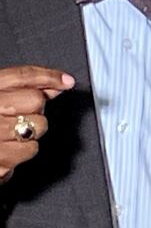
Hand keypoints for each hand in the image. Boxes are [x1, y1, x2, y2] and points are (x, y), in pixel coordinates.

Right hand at [0, 66, 74, 182]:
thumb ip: (23, 88)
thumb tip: (61, 83)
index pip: (20, 76)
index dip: (49, 76)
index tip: (67, 81)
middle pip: (34, 100)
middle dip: (35, 109)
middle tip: (19, 118)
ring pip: (37, 126)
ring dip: (30, 133)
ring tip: (9, 136)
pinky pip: (30, 149)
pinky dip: (22, 152)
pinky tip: (6, 150)